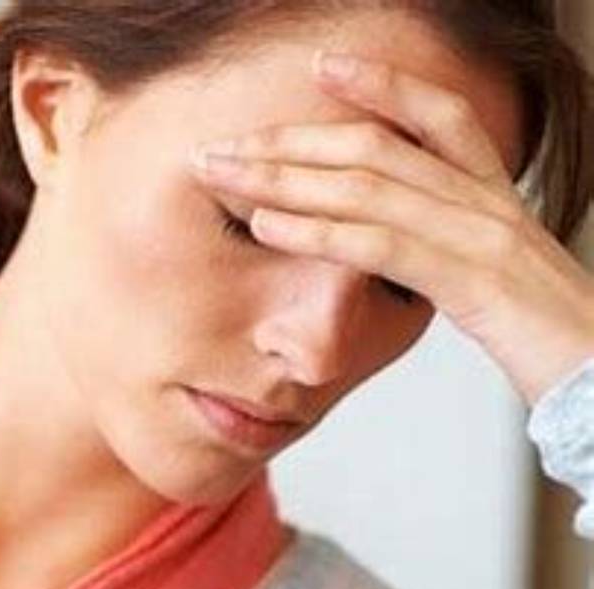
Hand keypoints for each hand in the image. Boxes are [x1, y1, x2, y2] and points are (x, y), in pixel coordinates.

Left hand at [189, 49, 593, 405]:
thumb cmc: (550, 340)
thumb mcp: (498, 280)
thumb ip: (451, 254)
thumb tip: (401, 248)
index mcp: (495, 198)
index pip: (440, 117)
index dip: (382, 85)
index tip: (321, 66)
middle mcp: (487, 204)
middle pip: (376, 147)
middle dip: (288, 141)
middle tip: (218, 146)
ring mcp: (481, 237)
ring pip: (367, 187)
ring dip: (281, 178)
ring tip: (220, 174)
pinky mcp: (471, 282)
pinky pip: (380, 245)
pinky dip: (314, 233)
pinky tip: (263, 227)